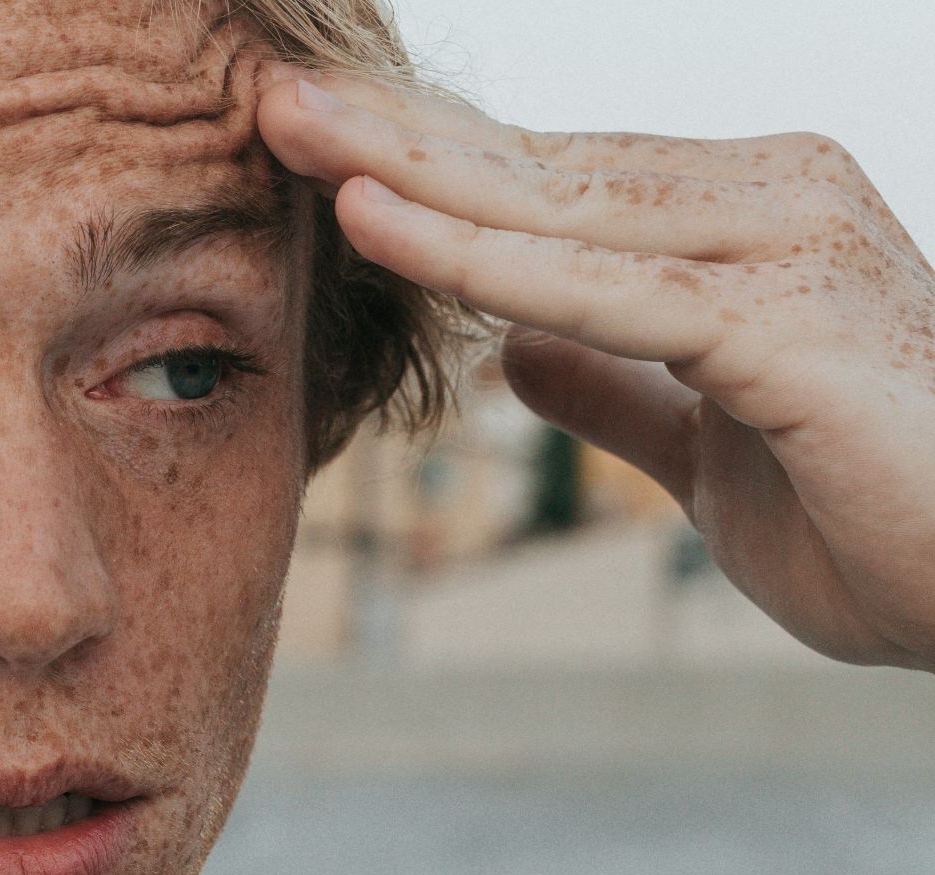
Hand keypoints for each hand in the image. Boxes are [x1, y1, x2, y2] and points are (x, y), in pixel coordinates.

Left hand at [258, 68, 934, 672]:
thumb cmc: (884, 516)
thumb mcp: (707, 449)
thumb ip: (616, 388)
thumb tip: (511, 354)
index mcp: (736, 227)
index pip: (548, 185)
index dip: (426, 163)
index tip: (311, 141)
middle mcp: (765, 204)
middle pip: (537, 168)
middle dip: (392, 134)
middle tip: (264, 95)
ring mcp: (783, 251)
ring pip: (554, 207)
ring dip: (408, 166)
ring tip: (286, 127)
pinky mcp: (788, 324)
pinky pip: (599, 288)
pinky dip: (479, 258)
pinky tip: (375, 223)